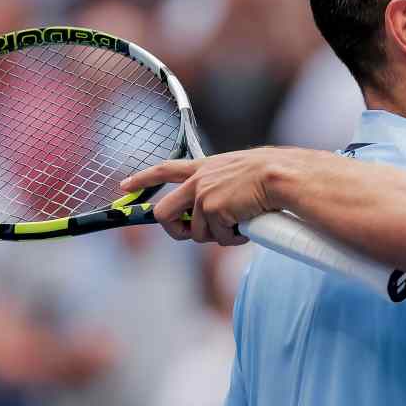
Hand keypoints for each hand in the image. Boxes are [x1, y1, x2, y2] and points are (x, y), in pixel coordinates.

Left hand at [121, 150, 282, 244]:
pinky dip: (234, 238)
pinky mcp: (211, 209)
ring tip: (241, 224)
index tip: (124, 185)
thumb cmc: (272, 175)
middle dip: (175, 230)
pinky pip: (218, 237)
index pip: (166, 169)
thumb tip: (218, 214)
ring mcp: (202, 195)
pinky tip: (248, 225)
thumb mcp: (240, 174)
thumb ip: (222, 187)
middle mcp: (198, 180)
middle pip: (163, 212)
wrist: (281, 176)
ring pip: (196, 233)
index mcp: (205, 167)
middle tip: (193, 234)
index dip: (143, 179)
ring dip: (218, 235)